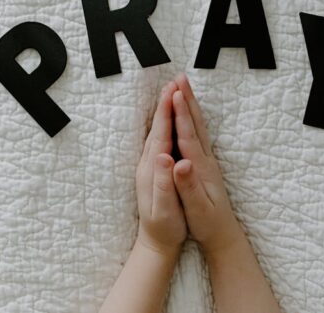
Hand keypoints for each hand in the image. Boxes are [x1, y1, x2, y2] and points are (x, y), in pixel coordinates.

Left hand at [134, 81, 186, 256]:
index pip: (161, 134)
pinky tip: (171, 120)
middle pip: (158, 127)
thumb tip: (164, 156)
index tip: (174, 91)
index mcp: (153, 169)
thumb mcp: (165, 208)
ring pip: (159, 131)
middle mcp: (149, 164)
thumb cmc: (165, 227)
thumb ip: (163, 182)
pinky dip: (167, 125)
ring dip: (165, 111)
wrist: (156, 243)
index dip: (168, 112)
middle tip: (174, 81)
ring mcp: (151, 166)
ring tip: (172, 92)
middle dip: (166, 104)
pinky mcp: (156, 170)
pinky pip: (162, 139)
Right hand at [170, 74, 244, 255]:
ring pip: (197, 126)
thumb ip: (188, 185)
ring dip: (190, 105)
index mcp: (200, 167)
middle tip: (180, 77)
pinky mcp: (203, 164)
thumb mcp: (197, 208)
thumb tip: (181, 163)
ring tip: (183, 87)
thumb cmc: (207, 223)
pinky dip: (191, 118)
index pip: (188, 135)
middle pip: (195, 123)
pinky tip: (188, 114)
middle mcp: (205, 159)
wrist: (223, 234)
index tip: (173, 93)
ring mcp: (206, 161)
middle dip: (186, 100)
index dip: (179, 114)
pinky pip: (196, 134)